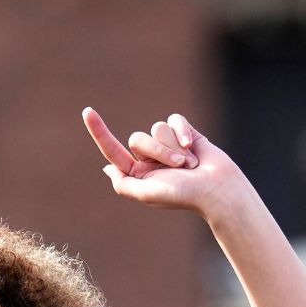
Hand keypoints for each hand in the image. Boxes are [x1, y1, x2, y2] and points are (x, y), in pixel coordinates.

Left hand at [82, 109, 249, 219]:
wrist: (218, 189)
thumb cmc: (184, 195)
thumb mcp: (147, 193)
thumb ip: (123, 184)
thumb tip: (107, 168)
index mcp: (139, 174)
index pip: (113, 150)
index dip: (99, 131)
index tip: (87, 112)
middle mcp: (151, 159)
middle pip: (138, 138)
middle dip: (158, 150)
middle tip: (178, 167)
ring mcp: (169, 145)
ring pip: (157, 128)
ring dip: (174, 147)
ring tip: (189, 164)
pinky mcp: (185, 133)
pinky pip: (174, 120)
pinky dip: (184, 132)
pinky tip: (195, 148)